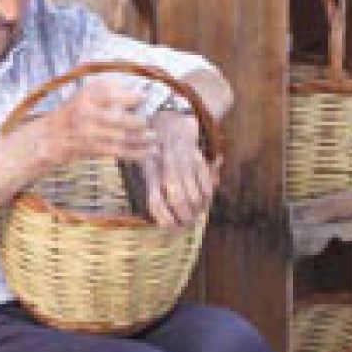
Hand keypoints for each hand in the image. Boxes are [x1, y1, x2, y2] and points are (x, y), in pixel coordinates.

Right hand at [43, 79, 152, 164]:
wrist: (53, 135)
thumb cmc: (76, 110)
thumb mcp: (87, 93)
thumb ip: (110, 88)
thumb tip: (140, 89)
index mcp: (86, 96)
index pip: (111, 94)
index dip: (131, 96)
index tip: (145, 97)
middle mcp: (86, 114)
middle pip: (118, 119)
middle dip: (139, 122)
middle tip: (151, 122)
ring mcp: (89, 133)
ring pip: (121, 137)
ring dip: (141, 139)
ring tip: (155, 138)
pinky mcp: (93, 149)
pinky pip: (118, 151)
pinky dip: (135, 153)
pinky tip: (148, 152)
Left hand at [143, 111, 219, 227]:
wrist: (170, 125)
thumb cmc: (155, 154)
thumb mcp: (145, 169)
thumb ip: (151, 193)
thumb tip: (161, 221)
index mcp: (150, 173)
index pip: (155, 202)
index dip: (163, 219)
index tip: (169, 227)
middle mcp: (167, 169)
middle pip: (178, 202)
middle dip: (184, 218)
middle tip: (186, 223)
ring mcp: (185, 164)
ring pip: (195, 197)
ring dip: (197, 210)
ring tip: (195, 214)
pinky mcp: (200, 161)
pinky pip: (207, 186)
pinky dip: (207, 198)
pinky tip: (203, 200)